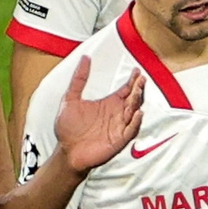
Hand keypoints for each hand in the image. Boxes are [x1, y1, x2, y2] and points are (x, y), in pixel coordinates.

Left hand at [55, 58, 143, 172]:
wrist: (66, 151)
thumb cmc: (68, 127)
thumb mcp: (70, 99)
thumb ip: (78, 79)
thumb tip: (85, 58)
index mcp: (108, 104)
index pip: (125, 90)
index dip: (132, 81)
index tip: (137, 71)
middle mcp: (116, 114)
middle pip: (133, 99)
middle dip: (138, 89)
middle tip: (141, 79)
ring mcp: (119, 127)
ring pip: (133, 112)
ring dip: (137, 102)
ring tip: (138, 91)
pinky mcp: (118, 140)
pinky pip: (130, 130)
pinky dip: (135, 122)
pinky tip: (137, 113)